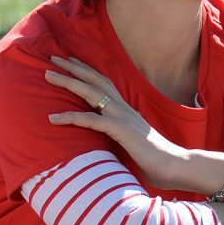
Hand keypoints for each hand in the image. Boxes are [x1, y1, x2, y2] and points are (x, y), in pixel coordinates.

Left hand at [43, 55, 197, 190]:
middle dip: (73, 68)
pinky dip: (70, 118)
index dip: (87, 71)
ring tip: (48, 75)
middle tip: (53, 58)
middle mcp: (124, 108)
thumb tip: (109, 141)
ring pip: (90, 93)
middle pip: (95, 81)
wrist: (176, 167)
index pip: (104, 83)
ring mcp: (122, 117)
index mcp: (127, 110)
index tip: (70, 61)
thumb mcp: (134, 144)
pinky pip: (90, 120)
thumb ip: (121, 137)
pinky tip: (52, 119)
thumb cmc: (156, 160)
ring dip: (68, 82)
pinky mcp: (120, 130)